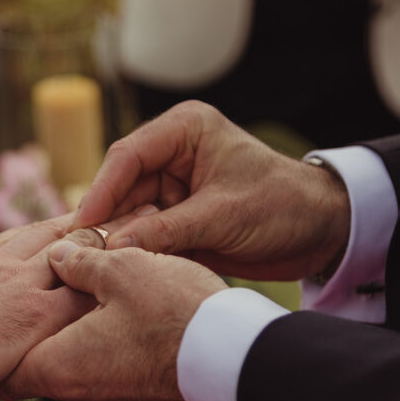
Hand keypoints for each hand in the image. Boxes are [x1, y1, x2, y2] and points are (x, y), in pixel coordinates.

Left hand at [0, 235, 228, 400]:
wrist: (237, 358)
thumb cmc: (175, 312)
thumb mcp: (122, 268)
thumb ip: (79, 262)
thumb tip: (56, 255)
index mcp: (61, 367)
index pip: (4, 376)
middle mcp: (80, 395)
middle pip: (38, 370)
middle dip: (38, 333)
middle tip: (40, 295)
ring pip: (75, 369)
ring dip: (74, 337)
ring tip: (85, 295)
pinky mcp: (141, 400)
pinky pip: (106, 374)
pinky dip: (102, 348)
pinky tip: (118, 314)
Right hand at [71, 100, 349, 280]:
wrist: (320, 233)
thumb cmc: (282, 206)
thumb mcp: (223, 216)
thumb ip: (166, 231)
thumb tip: (113, 246)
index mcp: (184, 131)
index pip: (128, 156)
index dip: (102, 190)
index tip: (84, 222)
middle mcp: (172, 155)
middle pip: (121, 187)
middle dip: (104, 219)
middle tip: (78, 251)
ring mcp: (171, 188)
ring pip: (127, 214)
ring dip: (116, 240)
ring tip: (93, 265)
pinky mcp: (175, 218)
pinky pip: (143, 234)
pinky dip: (133, 252)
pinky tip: (116, 270)